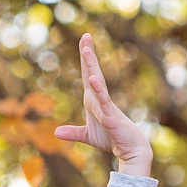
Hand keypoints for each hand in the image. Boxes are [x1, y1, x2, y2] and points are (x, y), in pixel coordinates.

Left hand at [54, 33, 151, 177]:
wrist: (129, 150)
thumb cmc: (112, 139)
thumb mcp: (88, 136)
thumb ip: (73, 133)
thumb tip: (56, 132)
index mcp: (93, 100)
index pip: (87, 75)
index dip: (84, 59)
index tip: (83, 41)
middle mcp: (99, 98)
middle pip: (92, 72)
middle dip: (88, 54)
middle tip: (85, 36)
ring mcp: (106, 105)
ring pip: (97, 82)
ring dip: (92, 67)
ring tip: (87, 51)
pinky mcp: (111, 116)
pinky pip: (104, 101)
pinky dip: (98, 90)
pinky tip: (92, 79)